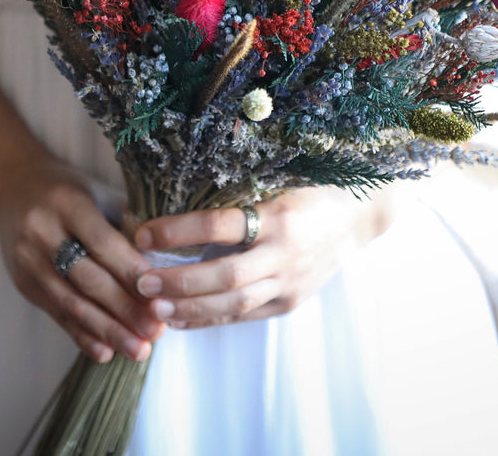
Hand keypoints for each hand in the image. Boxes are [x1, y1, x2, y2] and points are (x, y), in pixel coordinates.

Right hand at [0, 154, 166, 362]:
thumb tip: (168, 265)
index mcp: (67, 203)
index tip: (162, 296)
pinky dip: (83, 336)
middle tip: (157, 331)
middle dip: (125, 309)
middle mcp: (42, 233)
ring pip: (72, 303)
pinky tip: (106, 352)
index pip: (104, 243)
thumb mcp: (98, 194)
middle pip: (88, 279)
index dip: (132, 273)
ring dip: (108, 331)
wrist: (13, 189)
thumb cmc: (69, 191)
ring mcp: (28, 262)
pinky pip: (57, 315)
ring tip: (139, 350)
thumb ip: (128, 224)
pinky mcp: (24, 284)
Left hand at [131, 186, 396, 329]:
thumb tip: (173, 184)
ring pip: (234, 302)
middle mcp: (286, 253)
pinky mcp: (289, 301)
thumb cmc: (308, 189)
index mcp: (280, 215)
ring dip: (190, 307)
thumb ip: (236, 187)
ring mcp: (290, 282)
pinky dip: (209, 318)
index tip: (143, 232)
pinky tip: (180, 318)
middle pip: (225, 274)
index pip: (220, 225)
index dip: (178, 231)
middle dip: (179, 280)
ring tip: (154, 306)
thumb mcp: (278, 178)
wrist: (356, 217)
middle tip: (142, 280)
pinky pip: (244, 315)